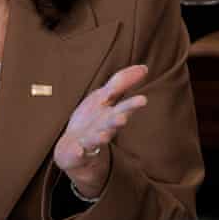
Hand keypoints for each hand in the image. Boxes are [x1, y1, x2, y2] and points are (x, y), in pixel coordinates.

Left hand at [53, 65, 148, 198]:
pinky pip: (78, 152)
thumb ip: (121, 83)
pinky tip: (79, 149)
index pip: (122, 104)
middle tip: (135, 108)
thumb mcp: (105, 98)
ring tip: (105, 135)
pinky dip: (78, 151)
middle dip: (122, 116)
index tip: (143, 92)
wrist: (73, 149)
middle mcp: (103, 127)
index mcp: (110, 113)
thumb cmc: (92, 120)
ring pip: (98, 137)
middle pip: (114, 121)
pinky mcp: (77, 151)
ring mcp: (90, 139)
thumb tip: (145, 68)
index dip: (131, 98)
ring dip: (102, 135)